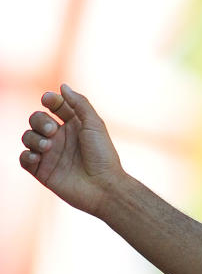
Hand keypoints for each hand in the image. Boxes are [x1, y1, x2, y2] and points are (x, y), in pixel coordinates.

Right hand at [19, 84, 122, 214]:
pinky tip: (38, 156)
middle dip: (39, 120)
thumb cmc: (103, 155)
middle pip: (36, 119)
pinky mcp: (42, 171)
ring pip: (27, 136)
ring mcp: (50, 154)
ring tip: (48, 147)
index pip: (55, 106)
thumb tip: (62, 86)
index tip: (49, 100)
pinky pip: (24, 158)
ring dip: (33, 138)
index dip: (50, 100)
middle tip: (52, 130)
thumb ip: (79, 104)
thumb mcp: (94, 124)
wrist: (104, 187)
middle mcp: (60, 138)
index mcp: (74, 125)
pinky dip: (27, 154)